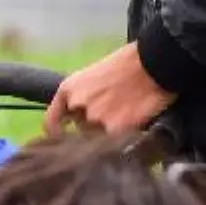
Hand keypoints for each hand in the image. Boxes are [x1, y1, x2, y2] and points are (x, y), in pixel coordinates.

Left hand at [45, 43, 175, 134]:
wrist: (154, 62)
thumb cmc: (127, 63)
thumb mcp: (92, 76)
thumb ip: (81, 97)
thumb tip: (77, 117)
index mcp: (68, 90)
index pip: (51, 121)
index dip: (57, 133)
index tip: (65, 138)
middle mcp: (77, 105)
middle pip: (81, 129)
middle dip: (94, 126)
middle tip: (113, 113)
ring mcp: (95, 118)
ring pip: (99, 136)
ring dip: (110, 130)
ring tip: (127, 112)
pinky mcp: (115, 130)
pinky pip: (116, 142)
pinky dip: (125, 135)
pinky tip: (135, 120)